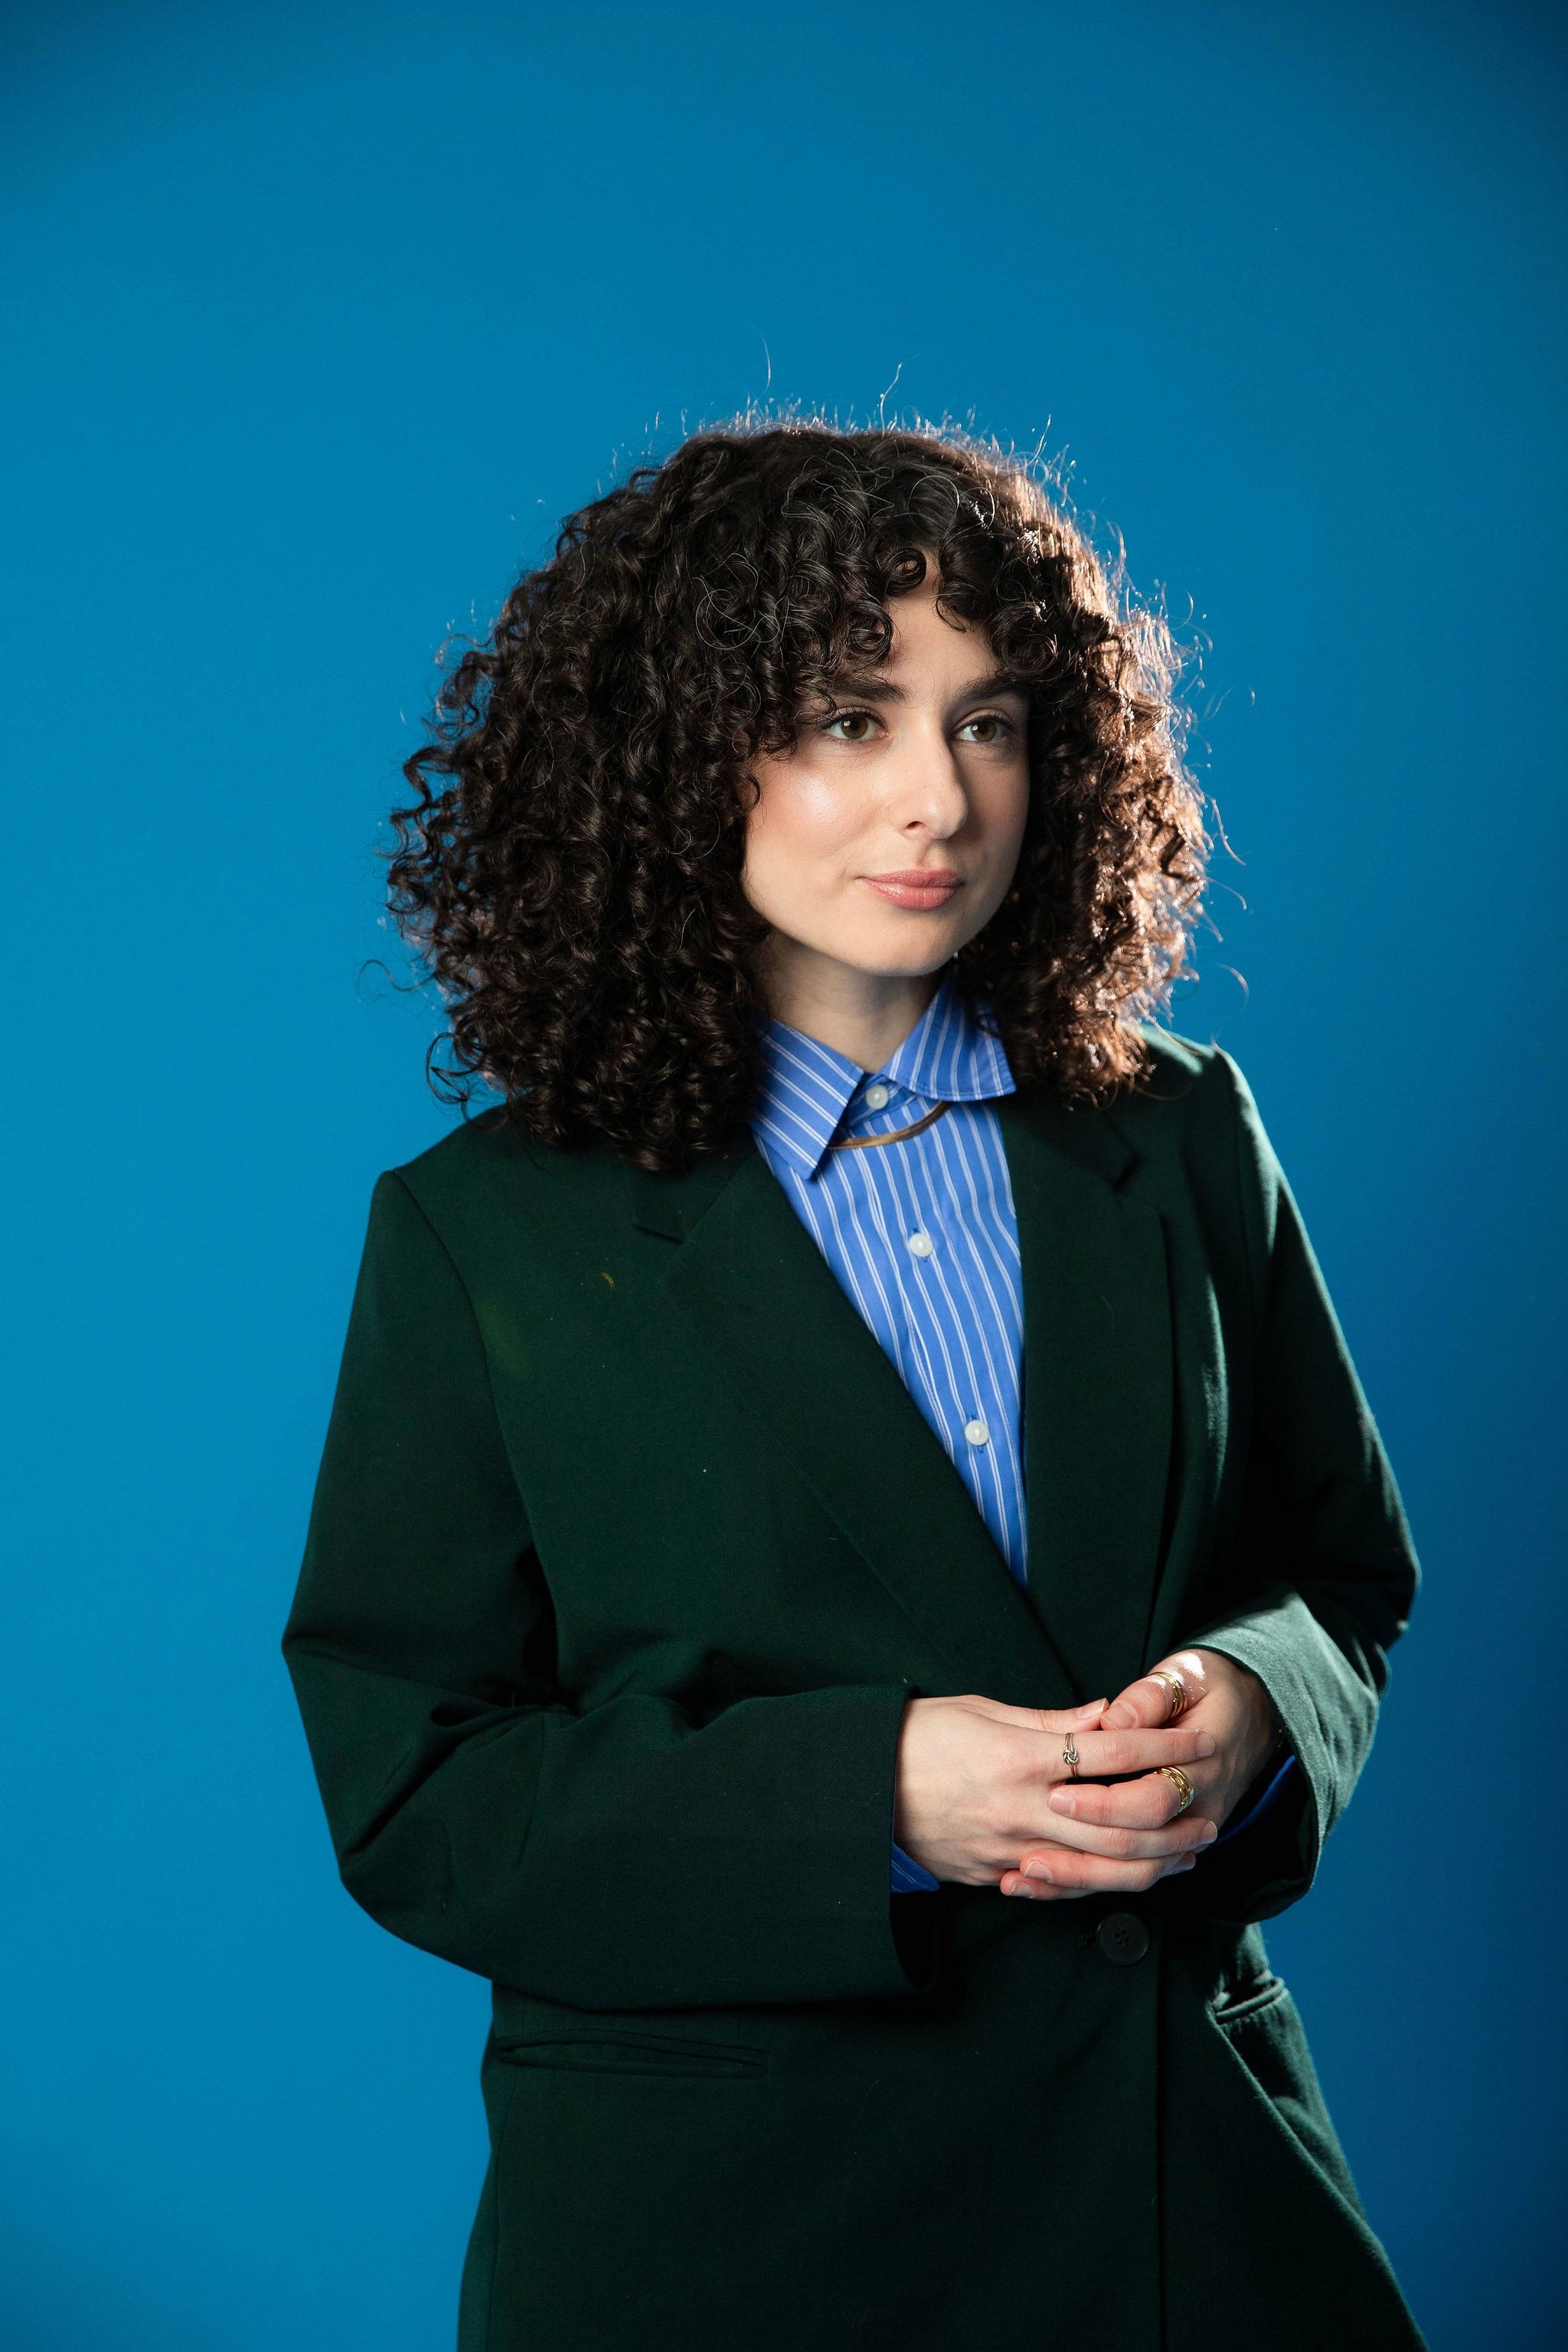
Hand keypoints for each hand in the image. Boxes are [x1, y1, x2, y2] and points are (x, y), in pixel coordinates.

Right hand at [894, 1693, 1217, 1892]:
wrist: (857, 1792)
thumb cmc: (915, 1737)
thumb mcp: (979, 1710)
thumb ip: (1050, 1721)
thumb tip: (1108, 1715)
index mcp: (1020, 1758)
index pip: (1113, 1756)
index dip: (1164, 1751)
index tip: (1199, 1743)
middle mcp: (1021, 1810)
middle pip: (1120, 1827)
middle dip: (1174, 1823)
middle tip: (1211, 1815)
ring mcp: (1009, 1850)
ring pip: (1099, 1870)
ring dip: (1153, 1864)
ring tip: (1186, 1853)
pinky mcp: (995, 1875)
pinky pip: (1060, 1886)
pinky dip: (1102, 1883)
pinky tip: (1130, 1874)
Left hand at [1007, 1649, 1279, 1901]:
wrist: (1257, 1713)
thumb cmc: (1214, 1687)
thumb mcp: (1189, 1675)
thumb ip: (1150, 1698)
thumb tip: (1111, 1717)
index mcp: (1202, 1765)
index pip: (1151, 1799)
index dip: (1103, 1803)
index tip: (1056, 1795)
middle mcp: (1199, 1808)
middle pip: (1139, 1847)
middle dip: (1082, 1852)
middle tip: (1029, 1850)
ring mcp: (1187, 1831)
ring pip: (1135, 1872)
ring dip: (1080, 1878)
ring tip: (1027, 1874)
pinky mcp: (1171, 1841)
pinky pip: (1132, 1873)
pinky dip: (1088, 1882)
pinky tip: (1043, 1882)